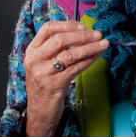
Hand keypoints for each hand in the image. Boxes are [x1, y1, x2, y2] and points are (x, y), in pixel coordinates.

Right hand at [23, 20, 108, 136]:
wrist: (40, 111)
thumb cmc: (46, 81)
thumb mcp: (44, 61)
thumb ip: (56, 46)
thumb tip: (82, 31)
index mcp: (32, 50)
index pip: (48, 28)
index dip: (67, 24)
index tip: (83, 26)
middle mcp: (35, 60)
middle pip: (60, 40)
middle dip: (83, 35)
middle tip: (98, 34)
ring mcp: (43, 73)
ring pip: (71, 54)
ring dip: (90, 47)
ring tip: (103, 44)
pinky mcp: (54, 85)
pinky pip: (76, 68)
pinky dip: (89, 60)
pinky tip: (97, 56)